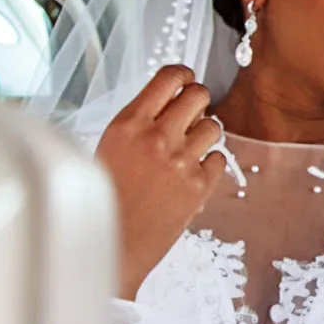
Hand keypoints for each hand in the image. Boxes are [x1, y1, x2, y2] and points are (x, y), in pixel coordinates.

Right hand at [98, 63, 228, 294]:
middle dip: (198, 101)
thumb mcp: (107, 150)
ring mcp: (180, 162)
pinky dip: (210, 164)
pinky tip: (192, 174)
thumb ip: (137, 126)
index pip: (168, 78)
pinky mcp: (199, 187)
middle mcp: (156, 138)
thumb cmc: (104, 202)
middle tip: (191, 114)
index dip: (183, 75)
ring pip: (214, 126)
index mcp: (128, 124)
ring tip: (188, 150)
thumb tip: (162, 106)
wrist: (112, 248)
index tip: (186, 80)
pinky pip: (219, 159)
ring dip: (204, 134)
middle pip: (199, 95)